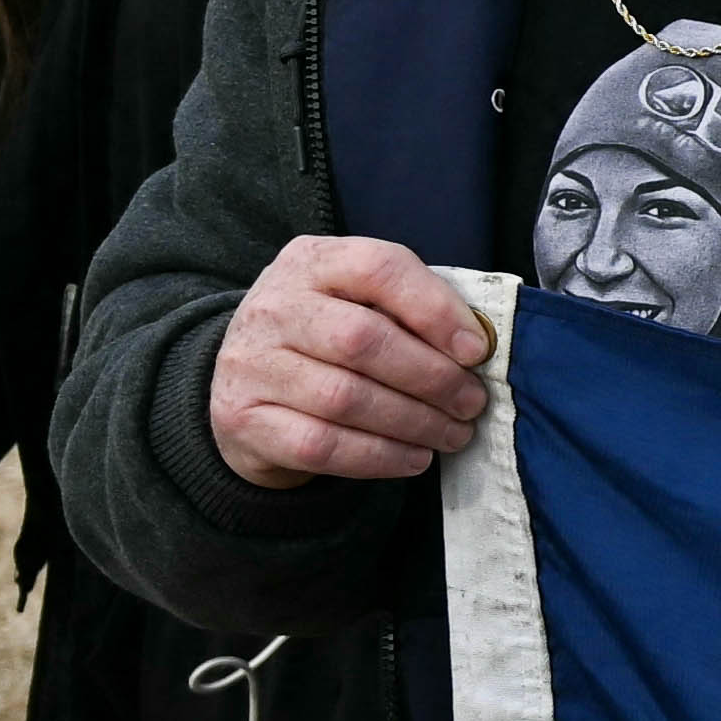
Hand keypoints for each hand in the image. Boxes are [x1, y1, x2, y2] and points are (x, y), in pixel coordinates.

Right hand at [214, 237, 494, 487]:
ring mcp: (251, 364)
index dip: (434, 309)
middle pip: (361, 339)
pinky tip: (415, 458)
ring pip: (345, 398)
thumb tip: (476, 346)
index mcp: (312, 262)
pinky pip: (322, 444)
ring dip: (414, 422)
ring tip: (454, 433)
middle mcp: (274, 307)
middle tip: (471, 402)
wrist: (245, 382)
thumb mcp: (358, 301)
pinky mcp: (244, 419)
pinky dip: (380, 456)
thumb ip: (409, 309)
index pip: (377, 267)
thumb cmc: (326, 337)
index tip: (476, 350)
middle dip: (431, 377)